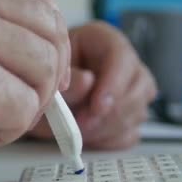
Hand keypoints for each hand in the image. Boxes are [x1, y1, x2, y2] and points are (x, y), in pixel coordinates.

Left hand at [29, 21, 155, 149]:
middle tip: (82, 124)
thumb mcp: (51, 73)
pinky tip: (88, 136)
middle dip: (111, 112)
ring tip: (78, 129)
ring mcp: (132, 91)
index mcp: (105, 41)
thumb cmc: (48, 76)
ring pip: (138, 111)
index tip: (97, 106)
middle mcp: (125, 64)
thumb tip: (88, 83)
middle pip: (139, 86)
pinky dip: (109, 140)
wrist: (42, 94)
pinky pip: (131, 133)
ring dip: (107, 128)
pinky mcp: (129, 116)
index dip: (113, 84)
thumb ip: (67, 77)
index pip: (122, 56)